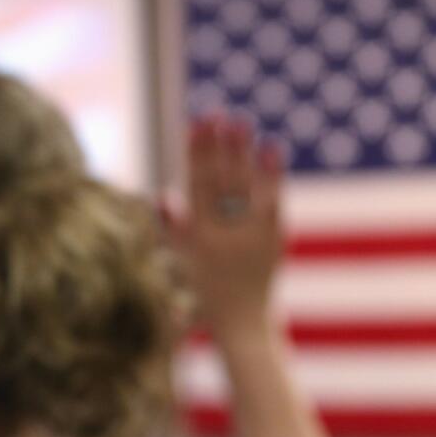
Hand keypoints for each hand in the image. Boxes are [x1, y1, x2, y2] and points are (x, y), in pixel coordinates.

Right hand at [167, 116, 283, 336]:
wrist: (240, 324)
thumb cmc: (206, 292)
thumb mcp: (183, 260)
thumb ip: (173, 227)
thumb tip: (162, 194)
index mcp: (198, 236)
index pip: (196, 184)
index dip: (196, 152)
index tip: (196, 122)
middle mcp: (224, 234)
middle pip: (220, 180)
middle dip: (218, 145)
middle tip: (218, 112)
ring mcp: (250, 238)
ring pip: (245, 187)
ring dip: (242, 152)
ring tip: (241, 121)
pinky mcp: (272, 241)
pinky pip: (272, 203)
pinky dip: (272, 176)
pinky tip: (272, 148)